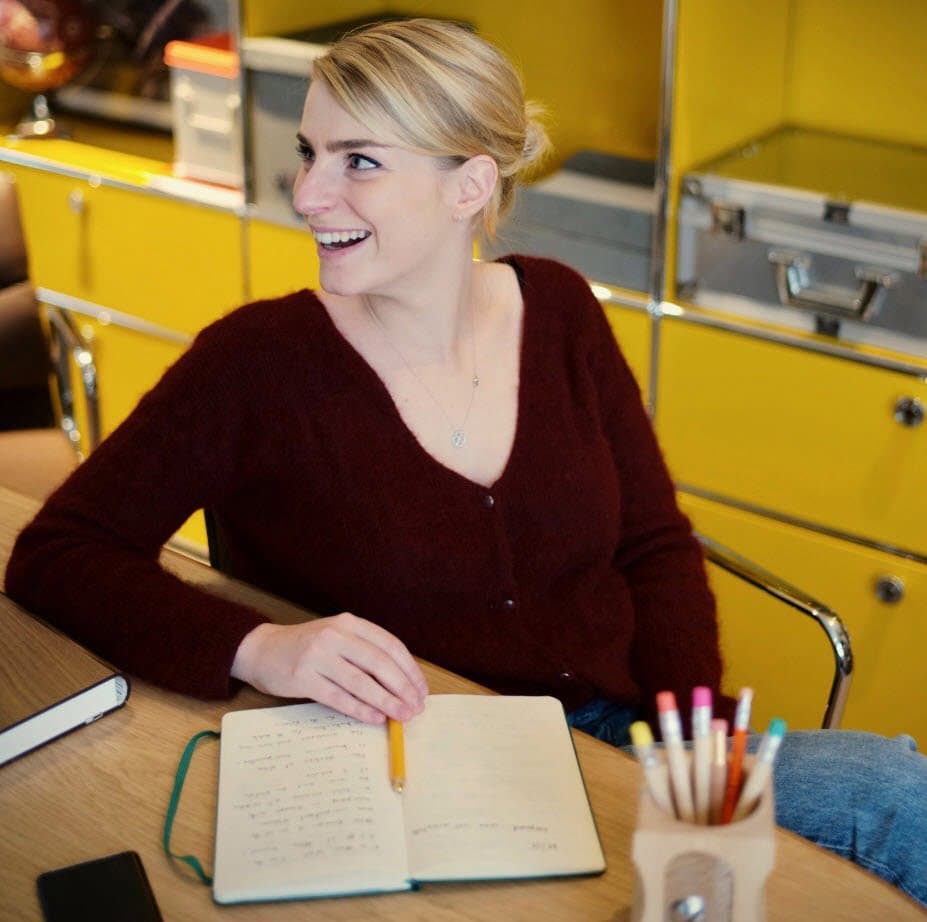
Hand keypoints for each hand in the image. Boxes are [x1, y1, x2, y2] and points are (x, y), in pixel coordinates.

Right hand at [231, 613, 428, 723]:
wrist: (262, 649)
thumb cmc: (307, 646)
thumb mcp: (338, 638)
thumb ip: (365, 652)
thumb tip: (402, 683)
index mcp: (349, 623)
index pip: (390, 645)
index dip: (409, 669)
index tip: (421, 689)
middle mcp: (335, 635)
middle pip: (379, 663)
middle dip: (402, 688)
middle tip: (416, 707)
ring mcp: (318, 655)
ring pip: (361, 682)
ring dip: (386, 702)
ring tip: (402, 715)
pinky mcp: (303, 677)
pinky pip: (338, 697)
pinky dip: (360, 709)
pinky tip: (375, 718)